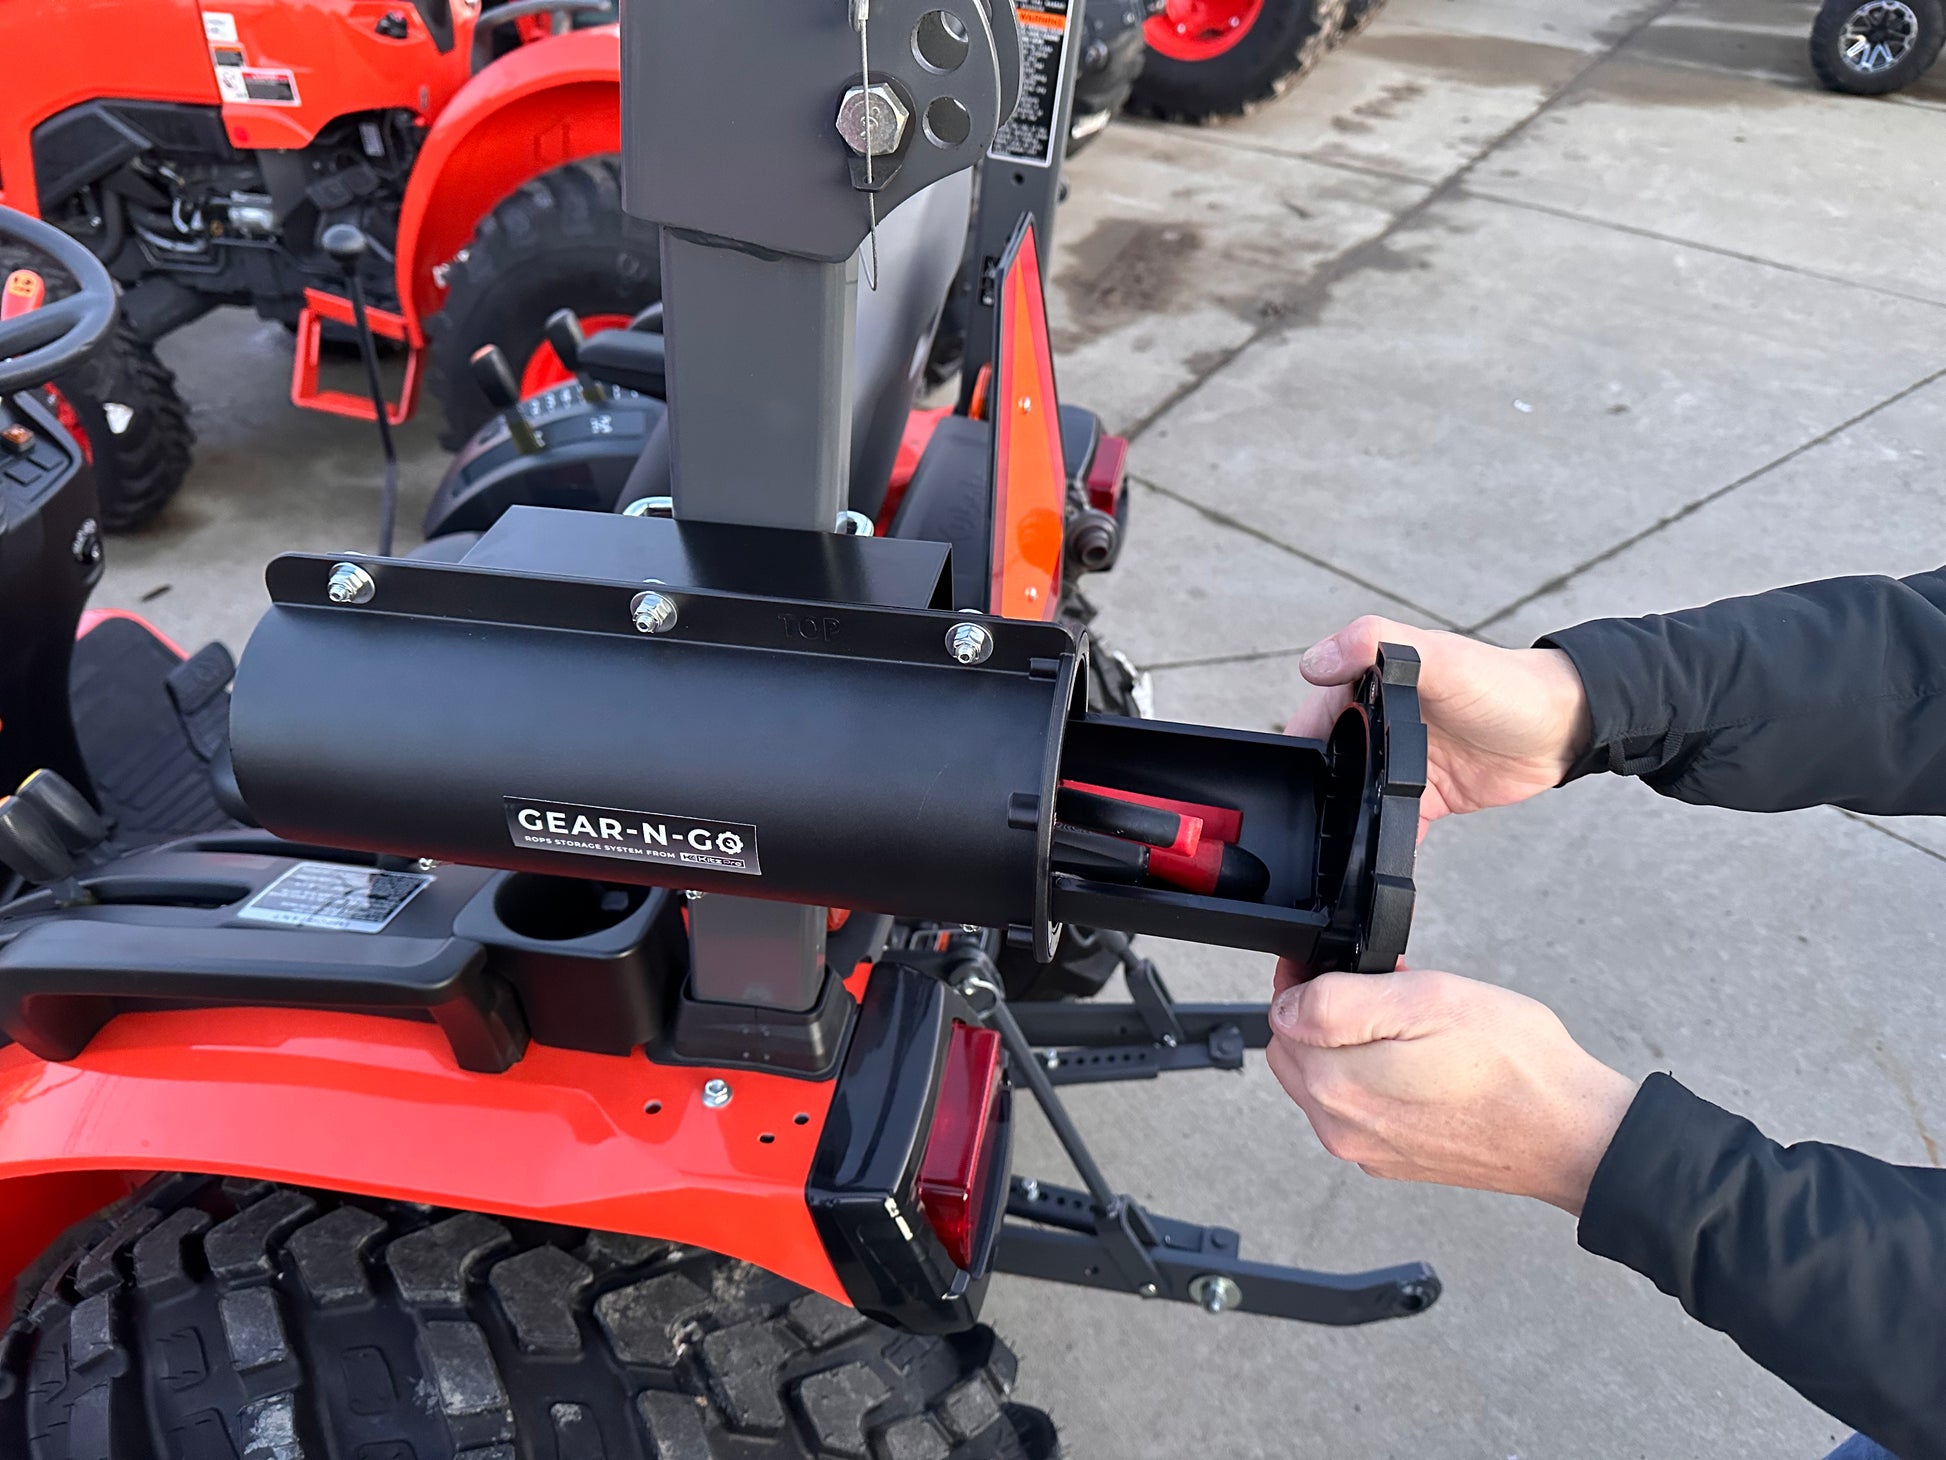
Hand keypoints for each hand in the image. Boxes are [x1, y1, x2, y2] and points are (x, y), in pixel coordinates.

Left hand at [1265, 969, 1636, 1215]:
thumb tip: (1287, 1004)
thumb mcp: (1425, 1000)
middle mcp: (1340, 1129)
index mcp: (1335, 1088)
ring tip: (1418, 1026)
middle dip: (1330, 1016)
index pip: (1281, 1018)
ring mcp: (1369, 1150)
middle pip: (1299, 1052)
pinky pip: (1364, 1107)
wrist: (1575, 1136)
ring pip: (1330, 1079)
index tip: (1350, 968)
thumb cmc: (1515, 1065)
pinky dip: (1382, 1077)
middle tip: (1391, 993)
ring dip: (1357, 1045)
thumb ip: (1338, 1002)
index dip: (1310, 982)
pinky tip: (1429, 1062)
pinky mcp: (1396, 1159)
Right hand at [1285, 616, 1593, 842]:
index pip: (1316, 713)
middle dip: (1316, 789)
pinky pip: (1389, 825)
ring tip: (1334, 846)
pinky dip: (1379, 843)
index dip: (1301, 742)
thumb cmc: (1504, 683)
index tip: (1291, 774)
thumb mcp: (1439, 655)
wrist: (1564, 731)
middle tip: (1311, 818)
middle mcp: (1380, 722)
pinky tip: (1372, 859)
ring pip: (1354, 797)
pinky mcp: (1424, 797)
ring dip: (1344, 819)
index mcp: (1371, 682)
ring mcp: (1400, 762)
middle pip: (1329, 762)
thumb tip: (1313, 663)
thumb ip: (1375, 644)